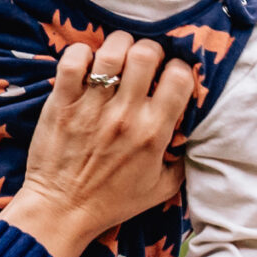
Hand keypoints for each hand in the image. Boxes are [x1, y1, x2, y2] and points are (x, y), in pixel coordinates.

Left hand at [0, 32, 193, 256]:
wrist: (62, 211)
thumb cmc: (113, 202)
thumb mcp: (162, 187)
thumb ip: (183, 159)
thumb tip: (195, 134)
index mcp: (154, 133)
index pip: (179, 77)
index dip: (179, 69)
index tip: (171, 76)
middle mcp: (125, 115)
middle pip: (146, 54)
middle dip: (150, 50)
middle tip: (144, 62)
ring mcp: (92, 107)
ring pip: (111, 51)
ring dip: (118, 45)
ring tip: (117, 55)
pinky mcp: (62, 104)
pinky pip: (72, 61)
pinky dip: (81, 53)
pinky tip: (86, 62)